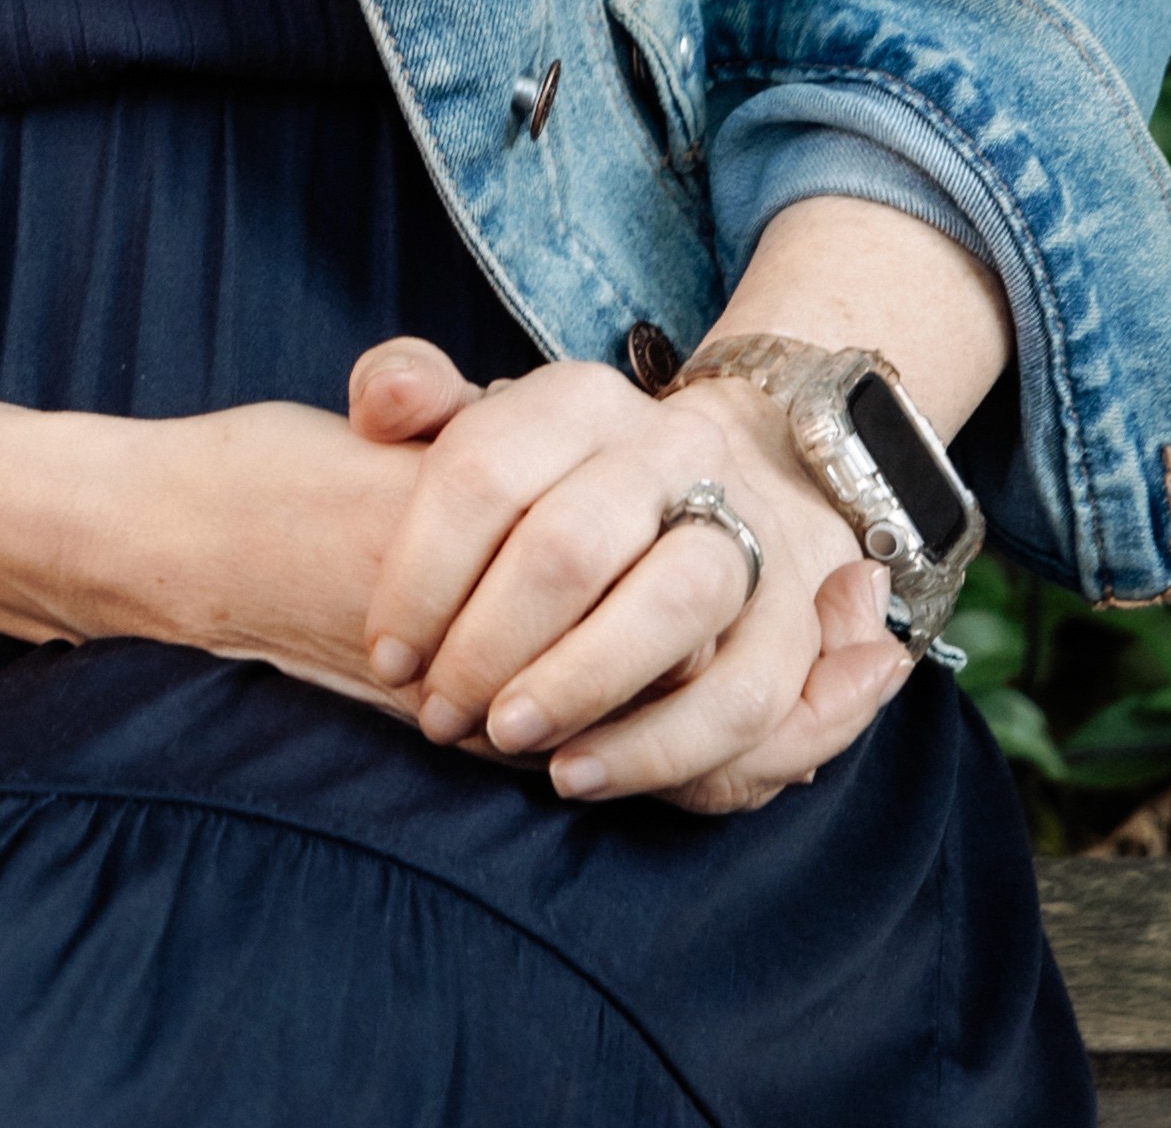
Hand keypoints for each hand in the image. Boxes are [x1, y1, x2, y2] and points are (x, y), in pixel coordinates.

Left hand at [342, 342, 918, 815]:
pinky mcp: (789, 619)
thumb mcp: (483, 424)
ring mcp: (742, 526)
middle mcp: (668, 447)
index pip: (481, 470)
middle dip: (488, 643)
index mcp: (578, 397)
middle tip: (437, 713)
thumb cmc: (554, 481)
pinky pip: (738, 696)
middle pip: (569, 544)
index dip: (419, 573)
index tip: (386, 655)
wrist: (712, 489)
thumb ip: (410, 395)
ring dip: (576, 686)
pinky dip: (653, 750)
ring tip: (504, 739)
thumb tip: (382, 405)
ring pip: (672, 606)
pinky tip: (576, 775)